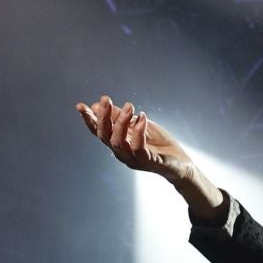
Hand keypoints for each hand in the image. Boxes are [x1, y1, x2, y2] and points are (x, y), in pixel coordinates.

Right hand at [75, 95, 224, 218]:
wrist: (181, 163)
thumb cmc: (159, 144)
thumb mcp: (138, 125)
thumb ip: (121, 117)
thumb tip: (98, 105)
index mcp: (118, 144)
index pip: (98, 132)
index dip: (89, 120)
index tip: (81, 106)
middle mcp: (122, 153)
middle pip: (105, 136)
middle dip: (103, 117)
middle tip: (106, 99)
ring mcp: (134, 159)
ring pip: (118, 143)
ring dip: (121, 122)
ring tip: (130, 106)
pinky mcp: (149, 162)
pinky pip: (139, 149)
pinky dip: (138, 132)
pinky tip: (142, 118)